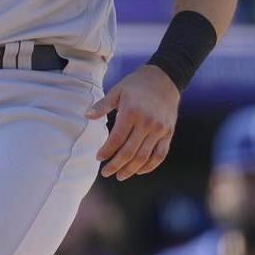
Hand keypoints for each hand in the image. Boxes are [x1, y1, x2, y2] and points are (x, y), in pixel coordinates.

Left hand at [86, 64, 179, 180]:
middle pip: (130, 151)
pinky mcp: (168, 133)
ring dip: (131, 169)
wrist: (164, 79)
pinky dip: (150, 166)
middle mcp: (147, 123)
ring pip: (145, 156)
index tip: (99, 158)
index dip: (107, 151)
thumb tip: (86, 116)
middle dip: (116, 165)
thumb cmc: (136, 84)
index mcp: (131, 113)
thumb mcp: (117, 91)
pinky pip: (160, 155)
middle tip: (106, 173)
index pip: (117, 139)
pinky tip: (139, 171)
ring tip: (120, 176)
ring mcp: (159, 130)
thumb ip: (102, 105)